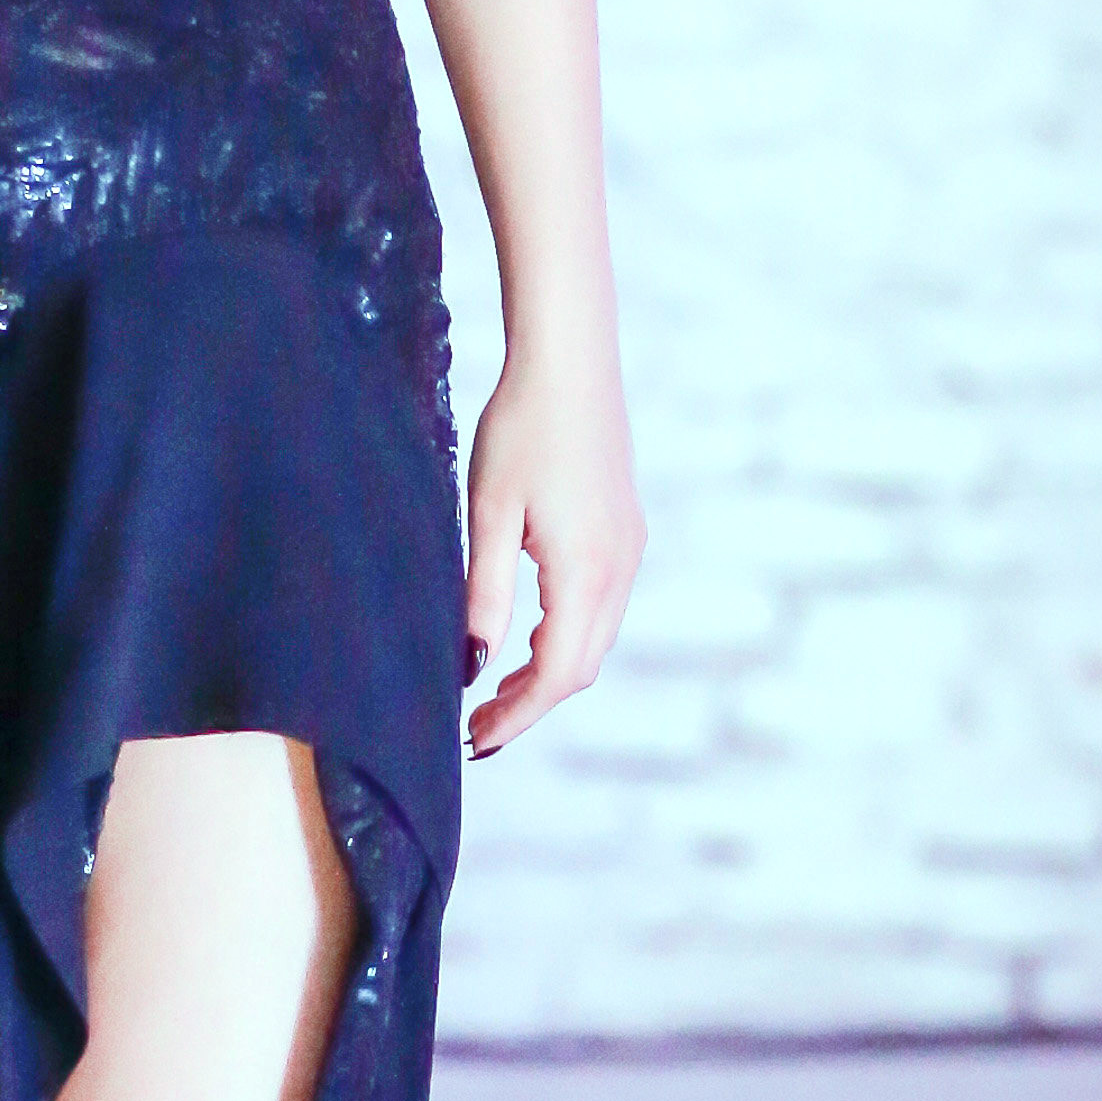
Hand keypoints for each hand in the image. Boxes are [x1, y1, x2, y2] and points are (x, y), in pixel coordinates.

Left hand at [461, 344, 643, 755]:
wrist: (569, 361)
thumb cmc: (520, 429)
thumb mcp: (488, 514)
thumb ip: (483, 595)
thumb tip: (473, 666)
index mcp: (585, 571)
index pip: (557, 674)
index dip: (518, 715)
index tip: (476, 739)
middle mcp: (619, 567)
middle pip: (582, 665)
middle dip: (532, 701)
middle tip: (477, 723)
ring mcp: (628, 548)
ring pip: (595, 637)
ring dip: (550, 669)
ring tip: (495, 686)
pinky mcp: (625, 530)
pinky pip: (601, 606)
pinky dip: (566, 634)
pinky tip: (527, 631)